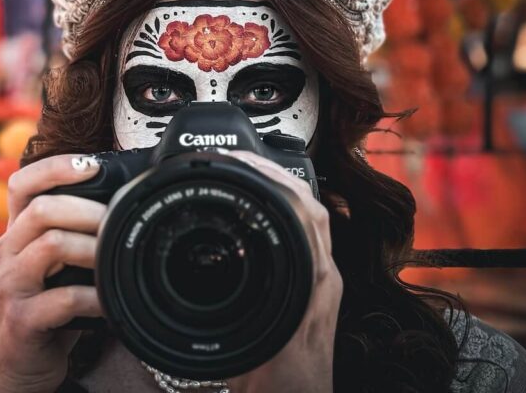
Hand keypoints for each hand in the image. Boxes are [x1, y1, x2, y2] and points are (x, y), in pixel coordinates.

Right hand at [0, 154, 105, 392]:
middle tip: (116, 220)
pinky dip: (95, 297)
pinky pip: (62, 299)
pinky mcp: (20, 320)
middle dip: (87, 209)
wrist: (18, 368)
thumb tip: (123, 203)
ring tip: (115, 257)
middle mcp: (7, 252)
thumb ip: (72, 234)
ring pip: (51, 244)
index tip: (93, 164)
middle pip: (40, 208)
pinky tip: (110, 301)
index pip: (23, 183)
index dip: (55, 167)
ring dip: (92, 248)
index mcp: (16, 234)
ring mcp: (10, 286)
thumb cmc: (47, 310)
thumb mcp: (55, 266)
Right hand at [225, 151, 342, 392]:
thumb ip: (225, 314)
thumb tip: (202, 281)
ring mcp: (323, 280)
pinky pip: (306, 234)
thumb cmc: (278, 385)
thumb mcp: (241, 349)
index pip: (302, 209)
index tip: (240, 159)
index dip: (272, 176)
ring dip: (280, 189)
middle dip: (273, 173)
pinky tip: (260, 209)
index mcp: (311, 281)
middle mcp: (323, 275)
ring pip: (310, 217)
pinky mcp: (317, 287)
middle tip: (238, 156)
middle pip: (309, 204)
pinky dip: (283, 211)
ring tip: (247, 172)